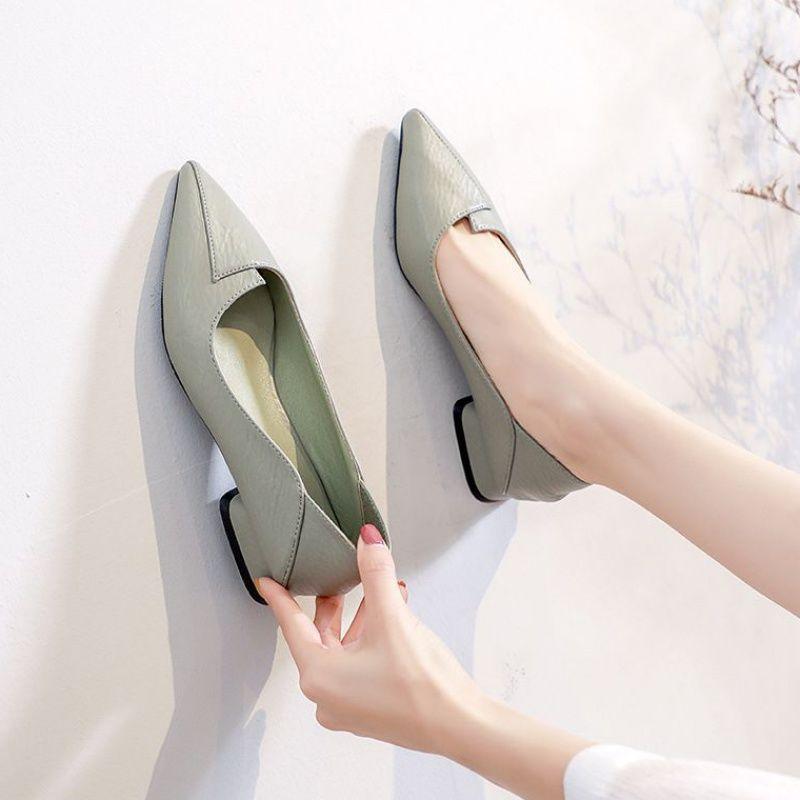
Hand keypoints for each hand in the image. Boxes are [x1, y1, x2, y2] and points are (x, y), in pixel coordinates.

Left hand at [257, 524, 483, 753]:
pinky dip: (370, 639)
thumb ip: (376, 573)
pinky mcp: (370, 709)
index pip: (292, 625)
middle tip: (338, 580)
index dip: (280, 598)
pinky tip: (393, 619)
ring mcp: (348, 706)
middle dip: (333, 605)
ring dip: (359, 620)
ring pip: (342, 650)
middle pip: (319, 637)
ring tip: (380, 593)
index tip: (268, 581)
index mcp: (320, 676)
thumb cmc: (422, 684)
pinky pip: (358, 665)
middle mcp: (327, 696)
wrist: (460, 726)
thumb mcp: (393, 618)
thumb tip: (367, 540)